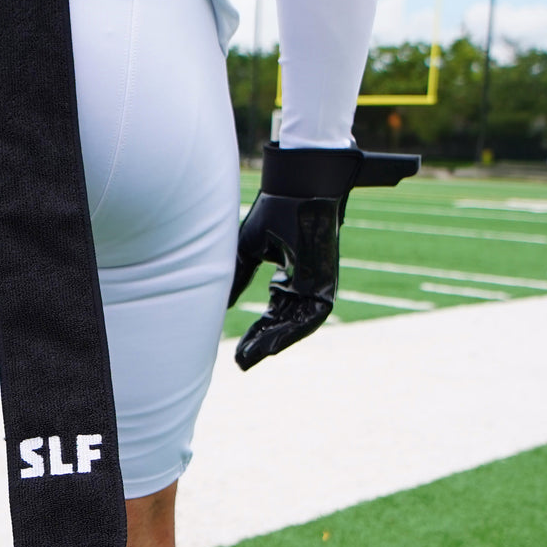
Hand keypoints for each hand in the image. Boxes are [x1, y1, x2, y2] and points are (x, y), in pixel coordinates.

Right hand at [230, 144, 418, 369]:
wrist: (299, 184)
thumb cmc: (275, 209)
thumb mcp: (248, 250)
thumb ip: (236, 277)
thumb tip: (220, 305)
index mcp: (290, 272)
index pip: (274, 311)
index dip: (257, 331)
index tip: (240, 352)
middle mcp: (305, 279)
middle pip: (284, 320)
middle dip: (263, 341)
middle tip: (242, 362)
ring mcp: (318, 280)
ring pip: (299, 322)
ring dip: (276, 341)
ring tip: (253, 357)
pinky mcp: (327, 278)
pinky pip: (313, 314)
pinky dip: (293, 331)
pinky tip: (274, 344)